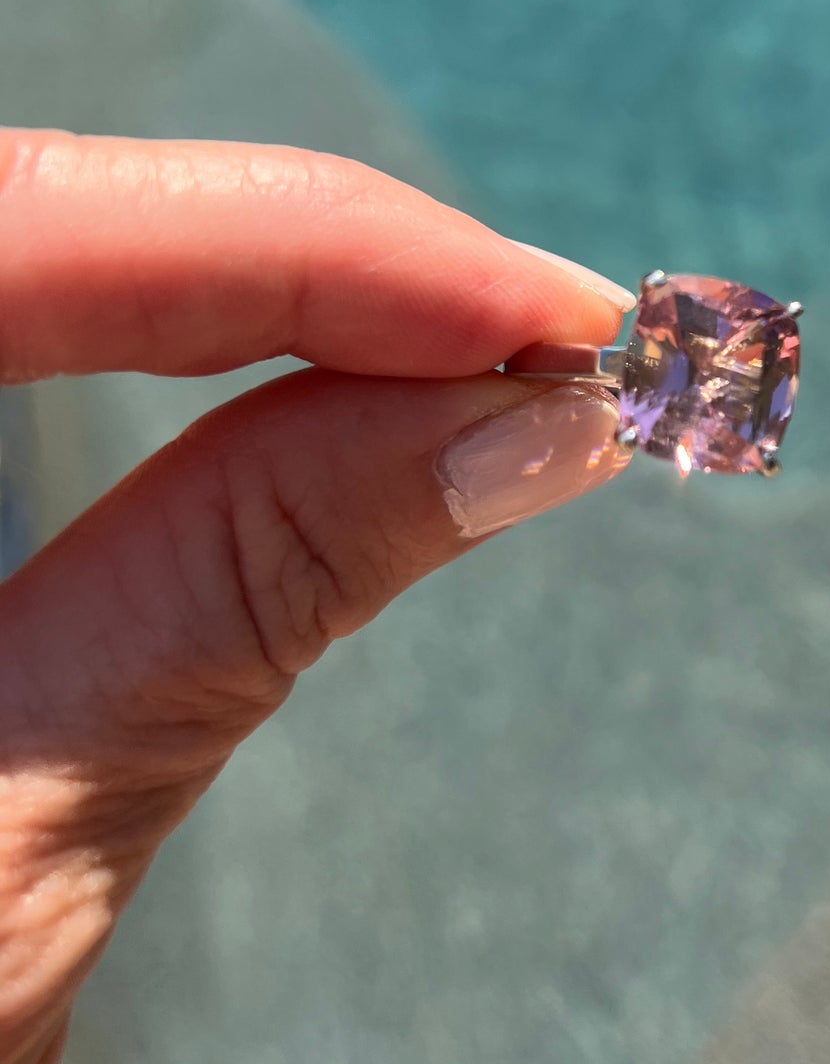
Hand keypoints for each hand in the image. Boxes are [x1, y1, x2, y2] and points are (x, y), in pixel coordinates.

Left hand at [0, 132, 633, 1063]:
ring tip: (479, 348)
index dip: (297, 243)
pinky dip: (194, 358)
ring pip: (47, 263)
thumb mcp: (10, 846)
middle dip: (307, 254)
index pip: (14, 231)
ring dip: (269, 289)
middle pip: (41, 218)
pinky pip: (30, 349)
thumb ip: (240, 593)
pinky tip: (331, 385)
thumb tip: (525, 427)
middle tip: (541, 331)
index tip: (541, 319)